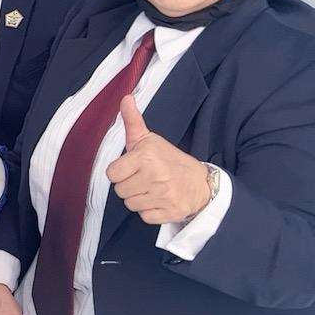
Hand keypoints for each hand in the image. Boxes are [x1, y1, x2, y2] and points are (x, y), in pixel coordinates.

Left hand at [105, 95, 211, 224]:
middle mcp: (155, 176)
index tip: (132, 168)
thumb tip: (125, 98)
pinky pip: (144, 217)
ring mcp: (164, 195)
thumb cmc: (170, 160)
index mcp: (146, 157)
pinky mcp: (169, 212)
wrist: (202, 183)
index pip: (112, 173)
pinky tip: (159, 200)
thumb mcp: (150, 140)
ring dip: (138, 199)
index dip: (120, 171)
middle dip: (129, 185)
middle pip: (120, 191)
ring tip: (152, 189)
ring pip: (130, 205)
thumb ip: (133, 121)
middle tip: (144, 179)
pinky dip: (149, 211)